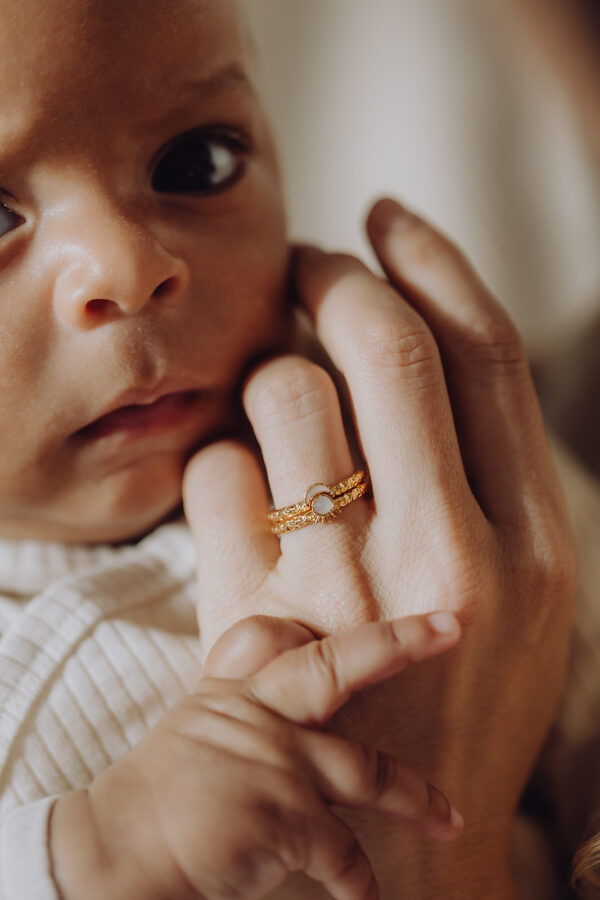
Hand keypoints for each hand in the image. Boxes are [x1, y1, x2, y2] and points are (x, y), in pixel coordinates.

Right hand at [50, 613, 461, 899]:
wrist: (114, 854)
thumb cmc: (155, 803)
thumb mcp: (193, 736)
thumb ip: (239, 718)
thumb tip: (289, 729)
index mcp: (230, 693)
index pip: (273, 638)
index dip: (315, 625)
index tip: (369, 613)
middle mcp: (255, 714)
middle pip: (336, 664)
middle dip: (398, 642)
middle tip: (451, 627)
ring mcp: (271, 760)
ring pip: (364, 768)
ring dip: (415, 796)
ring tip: (451, 818)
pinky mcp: (280, 816)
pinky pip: (340, 848)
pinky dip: (358, 877)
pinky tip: (365, 894)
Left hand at [184, 199, 576, 896]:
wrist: (397, 845)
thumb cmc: (466, 703)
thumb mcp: (527, 594)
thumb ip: (489, 474)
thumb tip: (420, 346)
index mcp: (530, 539)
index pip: (481, 352)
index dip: (430, 261)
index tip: (385, 216)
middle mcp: (444, 549)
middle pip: (382, 344)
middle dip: (333, 275)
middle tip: (308, 262)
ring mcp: (341, 583)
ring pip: (285, 389)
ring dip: (268, 361)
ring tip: (275, 388)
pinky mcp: (252, 614)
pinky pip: (215, 469)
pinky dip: (218, 450)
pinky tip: (238, 477)